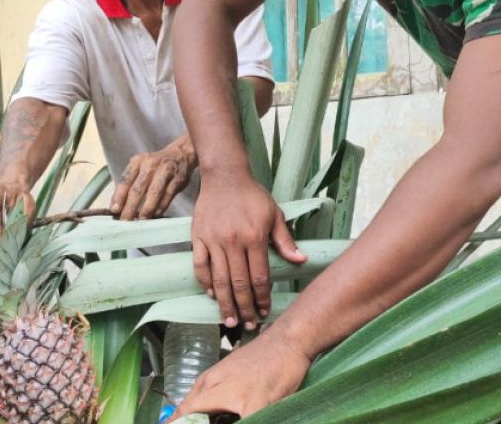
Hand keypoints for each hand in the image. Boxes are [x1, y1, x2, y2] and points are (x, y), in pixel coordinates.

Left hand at [110, 143, 196, 219]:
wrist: (181, 154)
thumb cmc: (156, 165)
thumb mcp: (140, 167)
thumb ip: (130, 183)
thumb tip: (117, 206)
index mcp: (138, 161)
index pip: (125, 180)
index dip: (119, 196)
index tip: (114, 210)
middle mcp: (150, 164)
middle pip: (138, 188)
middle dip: (130, 206)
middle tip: (125, 220)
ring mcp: (165, 171)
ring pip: (154, 193)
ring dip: (146, 209)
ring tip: (140, 220)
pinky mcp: (178, 179)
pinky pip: (168, 195)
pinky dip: (161, 207)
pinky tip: (155, 215)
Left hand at [171, 332, 311, 419]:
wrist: (286, 340)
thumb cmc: (261, 357)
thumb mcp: (228, 370)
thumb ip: (210, 391)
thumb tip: (193, 413)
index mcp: (209, 380)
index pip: (184, 409)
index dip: (177, 422)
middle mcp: (217, 386)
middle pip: (190, 413)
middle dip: (186, 423)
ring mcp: (236, 395)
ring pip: (211, 419)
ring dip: (213, 423)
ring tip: (227, 420)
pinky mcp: (257, 402)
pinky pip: (246, 423)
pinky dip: (245, 423)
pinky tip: (249, 422)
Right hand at [192, 172, 304, 329]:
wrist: (225, 176)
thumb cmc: (252, 196)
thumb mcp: (274, 214)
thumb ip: (285, 240)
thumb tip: (301, 260)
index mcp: (255, 237)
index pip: (260, 277)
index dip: (262, 299)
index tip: (264, 312)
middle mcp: (234, 241)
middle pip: (239, 284)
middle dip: (244, 308)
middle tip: (248, 326)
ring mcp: (214, 241)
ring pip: (219, 279)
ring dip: (224, 303)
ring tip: (228, 321)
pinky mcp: (198, 237)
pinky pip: (200, 266)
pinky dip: (205, 282)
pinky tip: (212, 295)